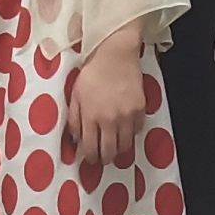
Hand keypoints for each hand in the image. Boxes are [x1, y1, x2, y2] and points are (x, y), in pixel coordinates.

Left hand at [68, 29, 147, 173]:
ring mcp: (127, 116)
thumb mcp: (75, 95)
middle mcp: (110, 120)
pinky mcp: (140, 109)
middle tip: (102, 158)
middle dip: (104, 159)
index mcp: (91, 116)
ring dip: (118, 149)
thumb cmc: (92, 73)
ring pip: (125, 145)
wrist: (115, 55)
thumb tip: (75, 139)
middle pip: (109, 152)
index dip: (90, 158)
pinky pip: (137, 131)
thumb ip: (74, 119)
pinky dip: (131, 134)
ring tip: (113, 147)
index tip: (90, 159)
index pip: (90, 148)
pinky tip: (125, 130)